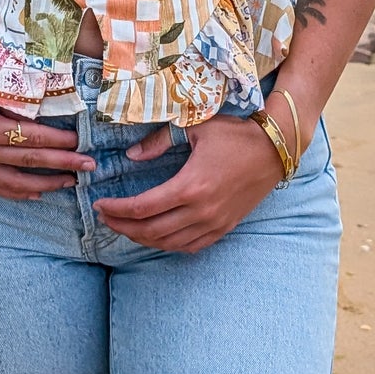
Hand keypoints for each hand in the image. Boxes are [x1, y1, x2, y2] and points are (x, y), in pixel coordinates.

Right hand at [0, 65, 95, 200]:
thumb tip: (42, 92)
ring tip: (71, 183)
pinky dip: (17, 194)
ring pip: (15, 183)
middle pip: (30, 162)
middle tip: (91, 165)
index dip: (59, 141)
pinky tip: (35, 195)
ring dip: (46, 184)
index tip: (82, 140)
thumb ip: (7, 90)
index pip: (32, 138)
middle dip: (64, 164)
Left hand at [94, 113, 285, 253]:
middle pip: (150, 231)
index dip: (116, 210)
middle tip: (105, 218)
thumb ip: (160, 140)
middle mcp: (201, 211)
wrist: (275, 149)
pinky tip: (157, 237)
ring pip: (169, 243)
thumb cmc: (236, 133)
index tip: (100, 205)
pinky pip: (191, 246)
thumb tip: (131, 156)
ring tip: (125, 228)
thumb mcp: (196, 127)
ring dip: (142, 239)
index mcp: (190, 186)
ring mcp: (214, 223)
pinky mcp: (225, 228)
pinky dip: (169, 245)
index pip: (142, 208)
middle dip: (122, 227)